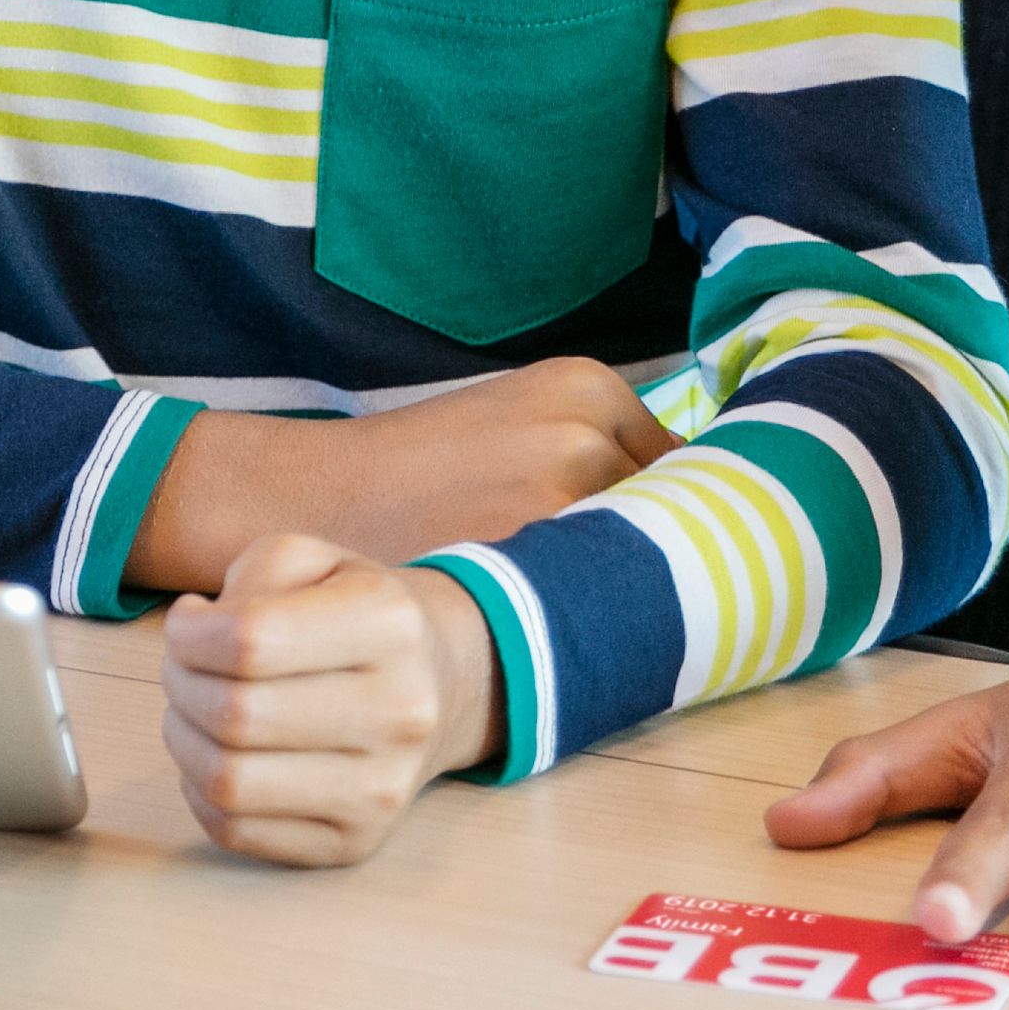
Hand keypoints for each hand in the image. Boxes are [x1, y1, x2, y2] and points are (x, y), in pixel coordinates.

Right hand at [129, 359, 672, 596]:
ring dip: (629, 589)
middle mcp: (587, 429)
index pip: (688, 465)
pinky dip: (591, 616)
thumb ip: (594, 447)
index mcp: (587, 384)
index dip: (677, 514)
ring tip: (588, 608)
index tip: (661, 550)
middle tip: (623, 589)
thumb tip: (689, 504)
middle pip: (677, 511)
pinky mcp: (534, 553)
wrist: (320, 496)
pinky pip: (600, 598)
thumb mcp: (516, 422)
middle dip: (659, 552)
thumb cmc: (417, 469)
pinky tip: (560, 625)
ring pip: (643, 558)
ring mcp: (564, 491)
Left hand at [162, 538, 502, 866]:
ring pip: (229, 782)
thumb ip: (251, 577)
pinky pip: (235, 831)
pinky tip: (215, 753)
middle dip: (179, 684)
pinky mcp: (355, 843)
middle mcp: (399, 713)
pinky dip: (198, 791)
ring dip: (182, 739)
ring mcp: (382, 791)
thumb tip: (195, 632)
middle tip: (182, 666)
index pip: (249, 640)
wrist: (439, 684)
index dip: (187, 634)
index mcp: (389, 625)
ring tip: (193, 708)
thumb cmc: (351, 614)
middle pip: (235, 715)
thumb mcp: (312, 559)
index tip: (185, 623)